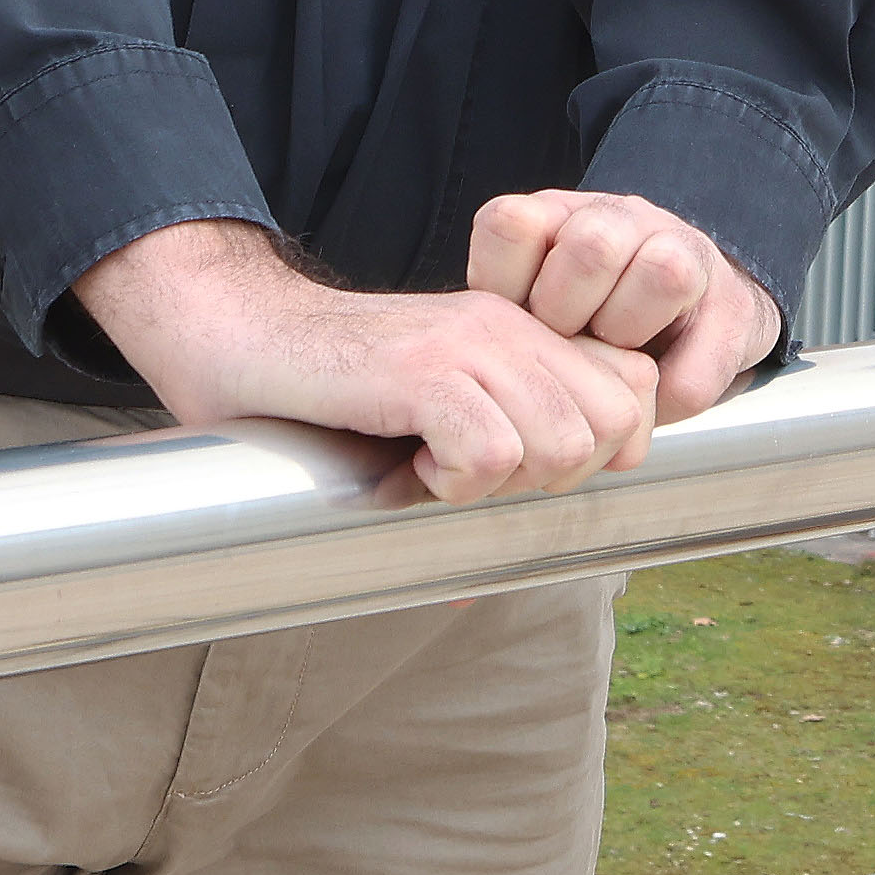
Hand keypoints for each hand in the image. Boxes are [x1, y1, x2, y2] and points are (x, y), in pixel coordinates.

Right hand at [70, 222, 659, 502]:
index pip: (635, 393)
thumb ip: (500, 440)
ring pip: (563, 448)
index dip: (596, 453)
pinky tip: (409, 465)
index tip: (516, 467)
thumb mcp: (438, 405)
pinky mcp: (421, 372)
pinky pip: (489, 456)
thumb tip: (528, 546)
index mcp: (524, 331)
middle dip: (553, 478)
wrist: (239, 336)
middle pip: (610, 432)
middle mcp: (510, 328)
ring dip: (502, 483)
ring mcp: (469, 344)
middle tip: (472, 473)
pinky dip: (454, 484)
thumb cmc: (332, 391)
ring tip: (434, 466)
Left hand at [467, 191, 783, 422]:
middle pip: (594, 244)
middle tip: (567, 341)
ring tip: (617, 357)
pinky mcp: (735, 307)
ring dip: (630, 333)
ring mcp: (685, 252)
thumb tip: (475, 394)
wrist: (689, 306)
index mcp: (559, 216)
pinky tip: (656, 388)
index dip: (505, 284)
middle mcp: (623, 220)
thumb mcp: (532, 303)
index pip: (511, 223)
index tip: (516, 316)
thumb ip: (502, 324)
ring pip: (664, 271)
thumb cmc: (589, 314)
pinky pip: (700, 358)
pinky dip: (670, 393)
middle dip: (569, 312)